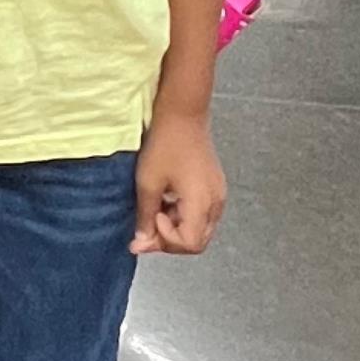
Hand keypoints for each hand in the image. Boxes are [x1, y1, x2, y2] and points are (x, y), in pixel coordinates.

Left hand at [132, 108, 225, 254]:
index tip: (149, 222)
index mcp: (202, 203)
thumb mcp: (148, 182)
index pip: (190, 244)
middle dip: (170, 240)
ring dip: (176, 228)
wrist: (183, 116)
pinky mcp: (215, 188)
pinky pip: (202, 214)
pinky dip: (183, 216)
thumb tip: (141, 241)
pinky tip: (167, 202)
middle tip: (146, 228)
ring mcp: (218, 195)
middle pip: (197, 241)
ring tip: (155, 210)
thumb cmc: (165, 145)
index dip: (166, 241)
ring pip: (200, 229)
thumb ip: (146, 216)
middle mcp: (216, 203)